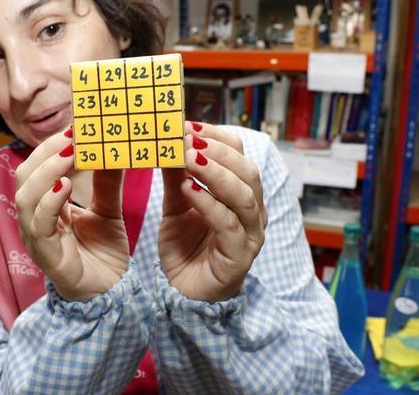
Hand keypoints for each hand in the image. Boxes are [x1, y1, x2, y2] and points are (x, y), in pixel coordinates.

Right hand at [16, 127, 128, 301]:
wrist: (113, 297)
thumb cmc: (103, 255)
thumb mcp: (107, 210)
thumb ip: (106, 181)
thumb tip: (113, 145)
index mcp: (46, 205)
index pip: (38, 166)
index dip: (53, 145)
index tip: (78, 126)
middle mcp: (35, 219)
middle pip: (24, 175)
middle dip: (46, 152)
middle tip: (74, 136)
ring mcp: (36, 238)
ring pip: (25, 197)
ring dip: (46, 172)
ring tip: (70, 155)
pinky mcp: (46, 256)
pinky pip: (39, 225)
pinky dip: (49, 204)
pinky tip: (64, 189)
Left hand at [158, 122, 266, 301]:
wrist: (182, 295)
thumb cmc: (185, 248)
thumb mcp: (175, 204)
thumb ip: (175, 174)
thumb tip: (167, 139)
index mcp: (240, 193)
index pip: (239, 154)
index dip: (216, 137)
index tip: (188, 124)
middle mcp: (252, 212)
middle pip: (247, 171)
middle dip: (217, 151)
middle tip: (187, 138)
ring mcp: (249, 235)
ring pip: (244, 196)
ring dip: (216, 173)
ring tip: (188, 158)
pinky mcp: (238, 257)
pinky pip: (228, 225)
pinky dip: (208, 204)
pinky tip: (188, 190)